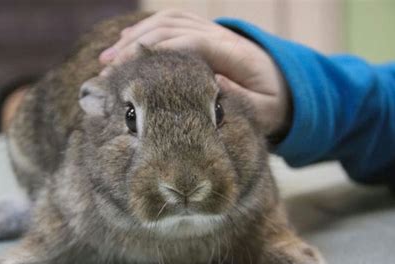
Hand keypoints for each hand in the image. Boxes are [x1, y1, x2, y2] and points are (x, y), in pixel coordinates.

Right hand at [99, 10, 291, 139]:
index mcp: (232, 53)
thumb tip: (207, 84)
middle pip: (170, 29)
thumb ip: (239, 98)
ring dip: (135, 37)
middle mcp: (218, 36)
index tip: (129, 70)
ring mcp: (211, 32)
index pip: (188, 43)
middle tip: (107, 71)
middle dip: (135, 48)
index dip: (157, 52)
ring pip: (167, 23)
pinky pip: (172, 24)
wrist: (287, 84)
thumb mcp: (264, 110)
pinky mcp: (204, 36)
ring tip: (107, 59)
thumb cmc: (274, 102)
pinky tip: (126, 42)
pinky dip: (147, 30)